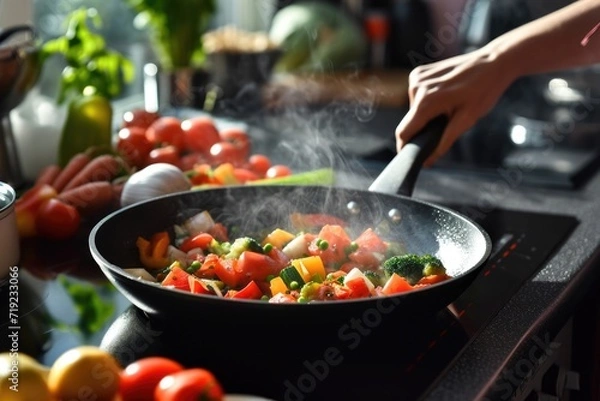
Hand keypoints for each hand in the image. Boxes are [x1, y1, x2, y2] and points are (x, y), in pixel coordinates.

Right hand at [395, 47, 515, 165]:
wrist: (493, 62)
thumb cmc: (484, 90)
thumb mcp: (467, 120)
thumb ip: (444, 142)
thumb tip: (427, 161)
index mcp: (426, 101)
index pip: (404, 132)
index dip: (406, 147)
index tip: (413, 155)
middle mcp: (417, 87)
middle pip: (409, 121)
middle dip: (423, 128)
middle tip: (446, 123)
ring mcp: (416, 77)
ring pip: (412, 109)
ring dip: (426, 114)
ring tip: (448, 107)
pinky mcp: (418, 72)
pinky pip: (416, 96)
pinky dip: (426, 101)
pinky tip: (444, 96)